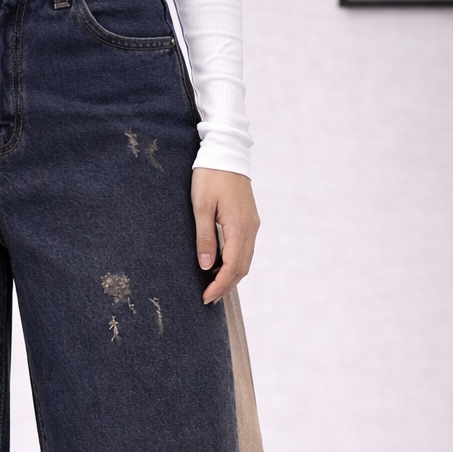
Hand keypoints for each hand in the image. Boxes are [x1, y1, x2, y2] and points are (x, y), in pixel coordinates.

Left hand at [191, 168, 260, 305]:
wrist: (226, 152)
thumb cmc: (210, 175)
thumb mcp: (201, 206)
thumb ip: (204, 237)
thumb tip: (206, 266)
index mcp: (239, 225)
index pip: (233, 265)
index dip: (220, 285)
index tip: (207, 297)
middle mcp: (250, 227)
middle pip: (242, 267)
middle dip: (226, 285)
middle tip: (209, 299)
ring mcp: (252, 223)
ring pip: (245, 259)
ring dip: (231, 276)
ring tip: (214, 287)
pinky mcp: (249, 219)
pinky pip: (245, 248)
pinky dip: (235, 262)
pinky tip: (221, 267)